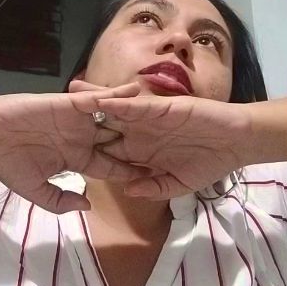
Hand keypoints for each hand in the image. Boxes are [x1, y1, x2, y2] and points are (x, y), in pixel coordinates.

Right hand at [0, 83, 149, 213]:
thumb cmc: (9, 163)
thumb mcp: (37, 191)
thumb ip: (61, 199)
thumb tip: (86, 206)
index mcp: (78, 159)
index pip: (111, 167)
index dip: (130, 171)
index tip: (153, 176)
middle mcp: (82, 138)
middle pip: (118, 140)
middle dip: (141, 141)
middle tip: (170, 140)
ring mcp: (78, 120)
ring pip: (112, 117)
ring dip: (135, 114)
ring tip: (162, 110)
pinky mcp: (70, 104)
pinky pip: (96, 100)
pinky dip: (114, 96)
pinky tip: (135, 93)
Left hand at [70, 80, 249, 198]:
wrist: (234, 143)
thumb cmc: (208, 165)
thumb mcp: (177, 184)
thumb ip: (152, 188)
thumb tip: (128, 191)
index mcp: (139, 154)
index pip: (107, 154)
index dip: (83, 153)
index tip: (58, 154)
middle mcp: (139, 134)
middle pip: (103, 127)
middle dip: (79, 122)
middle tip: (53, 115)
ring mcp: (149, 119)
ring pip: (115, 110)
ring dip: (93, 102)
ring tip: (68, 95)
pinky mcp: (161, 108)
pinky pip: (136, 105)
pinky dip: (120, 102)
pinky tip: (101, 100)